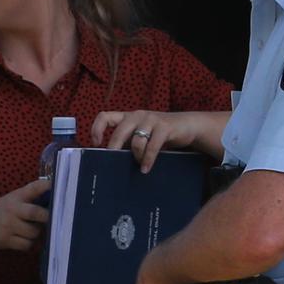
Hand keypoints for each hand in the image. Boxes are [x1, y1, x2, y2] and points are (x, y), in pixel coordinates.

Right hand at [0, 179, 50, 251]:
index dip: (45, 186)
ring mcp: (7, 226)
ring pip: (34, 232)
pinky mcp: (5, 240)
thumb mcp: (17, 197)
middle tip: (48, 218)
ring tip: (32, 228)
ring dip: (37, 232)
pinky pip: (27, 244)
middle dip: (46, 216)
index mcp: (17, 197)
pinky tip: (24, 237)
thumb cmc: (6, 209)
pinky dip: (29, 243)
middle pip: (34, 213)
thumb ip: (35, 193)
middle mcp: (12, 210)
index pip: (34, 188)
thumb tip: (57, 191)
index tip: (54, 186)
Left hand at [92, 110, 221, 172]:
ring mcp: (151, 119)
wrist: (187, 125)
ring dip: (136, 156)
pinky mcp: (164, 126)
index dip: (97, 129)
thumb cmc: (160, 133)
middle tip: (113, 163)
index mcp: (128, 117)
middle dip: (115, 148)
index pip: (105, 116)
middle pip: (119, 131)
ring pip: (136, 140)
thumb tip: (112, 161)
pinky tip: (146, 168)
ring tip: (139, 165)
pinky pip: (152, 146)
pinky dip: (148, 159)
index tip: (96, 144)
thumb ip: (129, 142)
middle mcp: (137, 115)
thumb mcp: (142, 135)